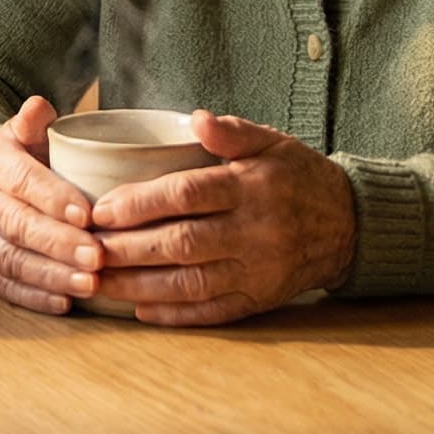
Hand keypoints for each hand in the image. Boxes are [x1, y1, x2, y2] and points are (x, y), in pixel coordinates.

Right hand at [0, 96, 102, 314]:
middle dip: (59, 244)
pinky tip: (66, 303)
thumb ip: (32, 122)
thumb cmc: (15, 158)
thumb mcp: (20, 133)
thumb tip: (39, 106)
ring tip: (89, 285)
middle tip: (97, 257)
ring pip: (12, 260)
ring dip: (52, 276)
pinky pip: (5, 286)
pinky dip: (35, 297)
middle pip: (18, 226)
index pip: (22, 181)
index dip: (53, 198)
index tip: (87, 214)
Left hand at [89, 111, 355, 326]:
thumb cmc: (297, 176)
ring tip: (98, 282)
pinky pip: (212, 312)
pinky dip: (174, 315)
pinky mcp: (260, 300)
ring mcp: (258, 271)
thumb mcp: (272, 141)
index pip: (187, 195)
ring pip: (190, 284)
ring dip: (139, 287)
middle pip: (181, 244)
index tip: (99, 209)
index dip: (140, 203)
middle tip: (85, 249)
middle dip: (127, 249)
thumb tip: (195, 118)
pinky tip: (138, 310)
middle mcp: (254, 232)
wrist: (349, 224)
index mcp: (252, 188)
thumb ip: (232, 131)